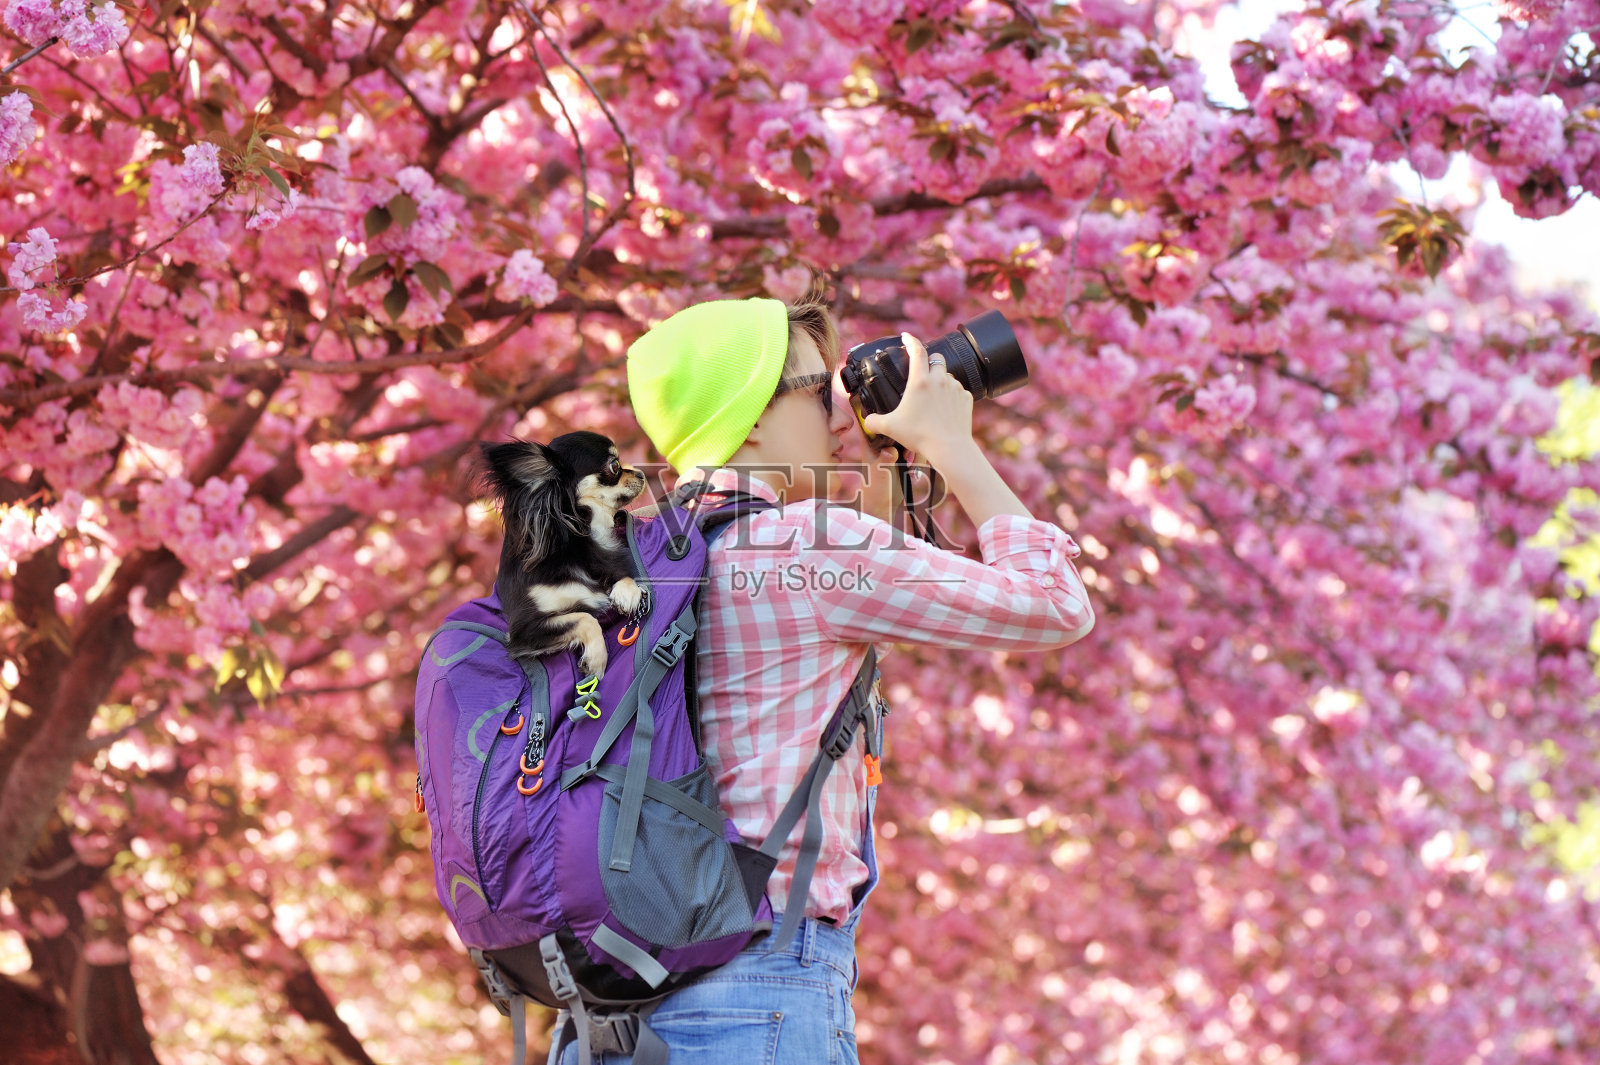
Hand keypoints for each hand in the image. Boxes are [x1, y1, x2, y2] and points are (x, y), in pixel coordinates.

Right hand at [859, 332, 974, 468]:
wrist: (949, 447)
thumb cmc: (919, 435)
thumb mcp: (890, 427)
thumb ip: (874, 421)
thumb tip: (867, 421)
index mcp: (920, 381)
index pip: (916, 351)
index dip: (910, 340)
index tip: (906, 337)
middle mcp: (939, 379)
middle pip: (936, 359)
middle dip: (929, 363)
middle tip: (922, 377)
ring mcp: (955, 388)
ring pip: (948, 376)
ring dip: (941, 381)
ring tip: (933, 400)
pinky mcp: (966, 398)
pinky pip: (959, 391)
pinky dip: (952, 396)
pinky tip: (945, 410)